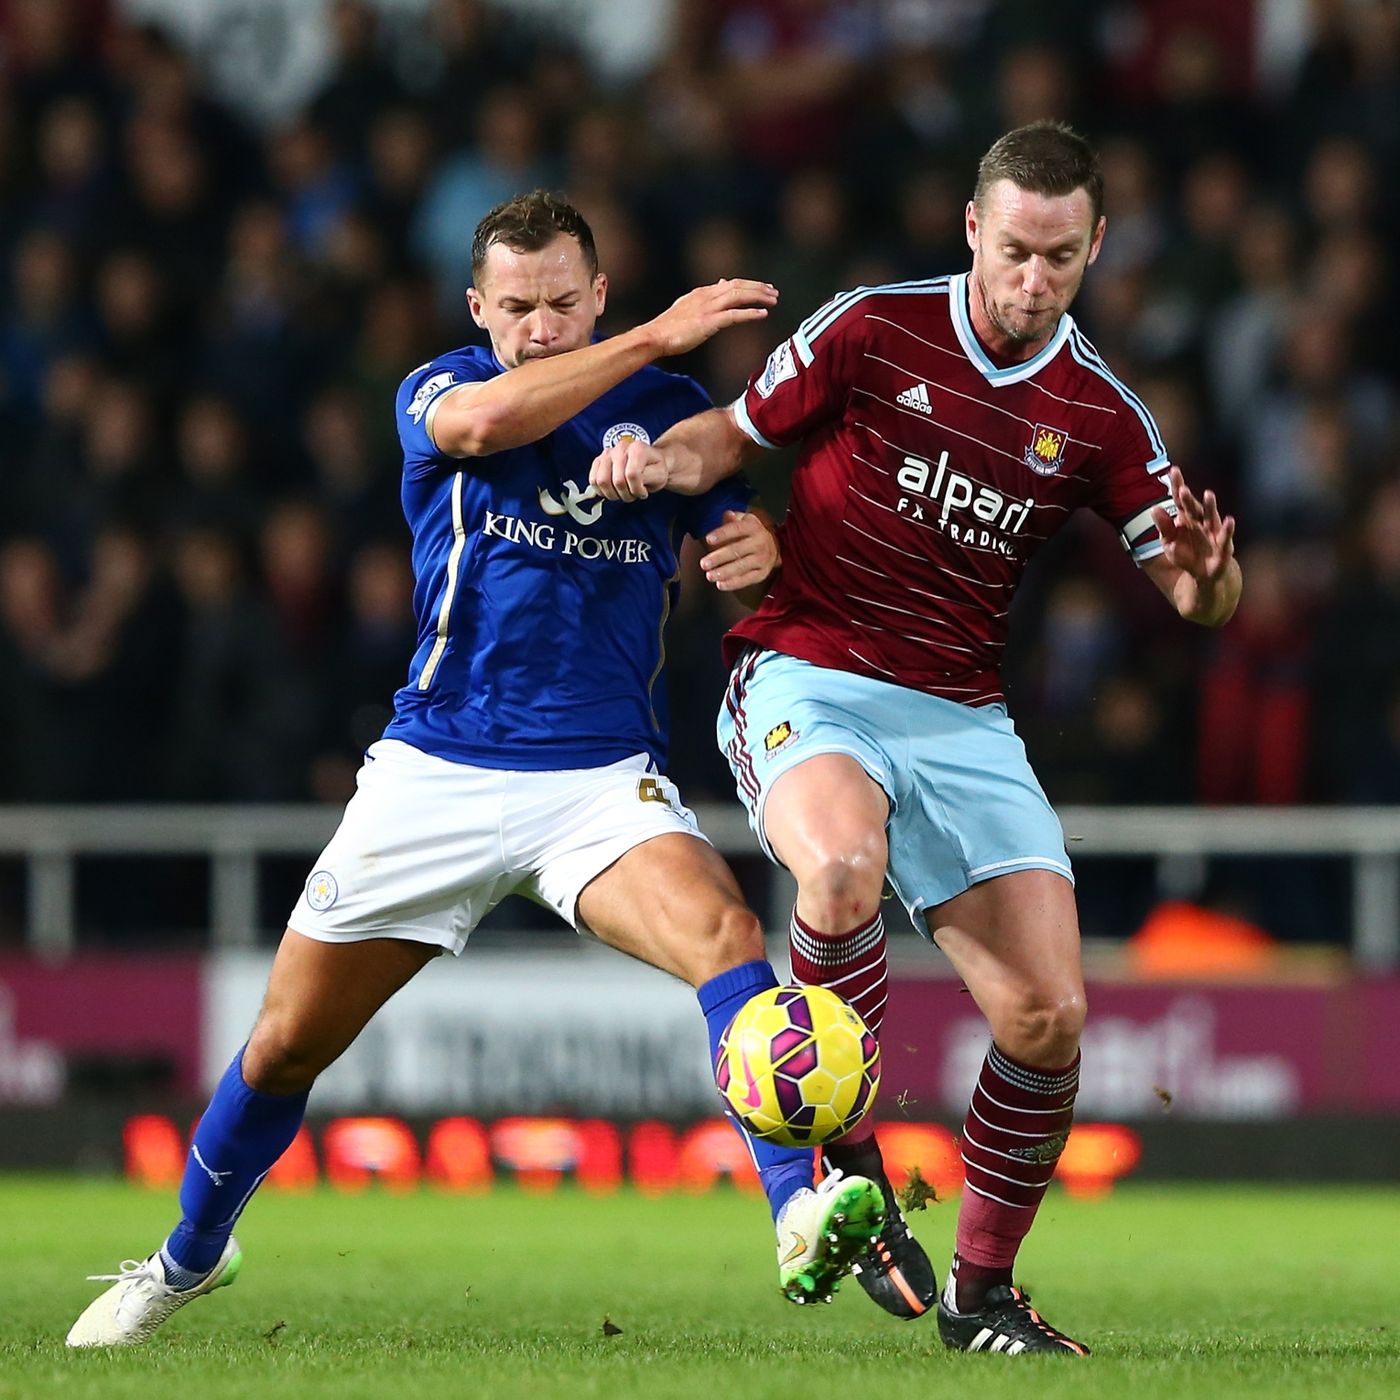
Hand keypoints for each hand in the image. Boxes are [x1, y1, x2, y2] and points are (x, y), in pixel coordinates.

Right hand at [590, 436, 668, 500]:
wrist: (650, 463)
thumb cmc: (655, 469)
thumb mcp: (660, 475)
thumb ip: (648, 477)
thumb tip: (632, 480)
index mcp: (637, 448)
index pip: (632, 475)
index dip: (637, 489)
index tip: (643, 492)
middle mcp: (620, 448)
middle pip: (617, 480)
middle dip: (626, 494)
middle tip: (633, 494)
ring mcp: (607, 453)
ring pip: (602, 481)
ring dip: (613, 494)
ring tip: (623, 492)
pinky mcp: (598, 461)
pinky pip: (593, 480)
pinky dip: (602, 490)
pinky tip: (612, 490)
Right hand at [641, 278, 777, 357]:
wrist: (654, 337)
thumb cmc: (668, 328)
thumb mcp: (686, 308)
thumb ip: (703, 299)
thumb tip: (718, 287)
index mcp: (701, 293)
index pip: (730, 284)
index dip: (748, 285)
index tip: (763, 288)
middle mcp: (706, 296)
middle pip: (738, 285)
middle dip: (758, 287)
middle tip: (774, 292)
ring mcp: (707, 308)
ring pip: (738, 296)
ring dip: (758, 296)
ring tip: (773, 300)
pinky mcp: (708, 322)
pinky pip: (734, 315)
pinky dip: (750, 313)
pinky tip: (763, 314)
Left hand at [699, 510, 779, 592]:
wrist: (775, 547)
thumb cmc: (751, 534)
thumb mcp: (744, 521)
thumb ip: (733, 519)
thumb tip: (728, 515)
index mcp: (753, 527)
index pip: (736, 529)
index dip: (722, 534)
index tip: (708, 539)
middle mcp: (759, 543)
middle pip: (737, 550)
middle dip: (719, 557)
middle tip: (703, 564)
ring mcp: (762, 559)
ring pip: (741, 566)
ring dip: (724, 572)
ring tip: (709, 576)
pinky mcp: (761, 573)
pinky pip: (746, 579)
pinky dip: (733, 583)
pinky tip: (720, 585)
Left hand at [1151, 467, 1235, 581]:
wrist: (1203, 574)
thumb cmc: (1186, 554)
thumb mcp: (1169, 542)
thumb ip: (1164, 527)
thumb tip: (1154, 508)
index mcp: (1186, 519)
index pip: (1181, 500)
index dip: (1178, 486)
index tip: (1173, 470)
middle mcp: (1201, 522)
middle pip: (1194, 508)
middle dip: (1189, 499)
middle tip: (1183, 489)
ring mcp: (1213, 533)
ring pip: (1211, 517)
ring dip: (1210, 507)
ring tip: (1208, 495)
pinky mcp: (1224, 546)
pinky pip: (1226, 537)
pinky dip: (1227, 529)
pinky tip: (1229, 519)